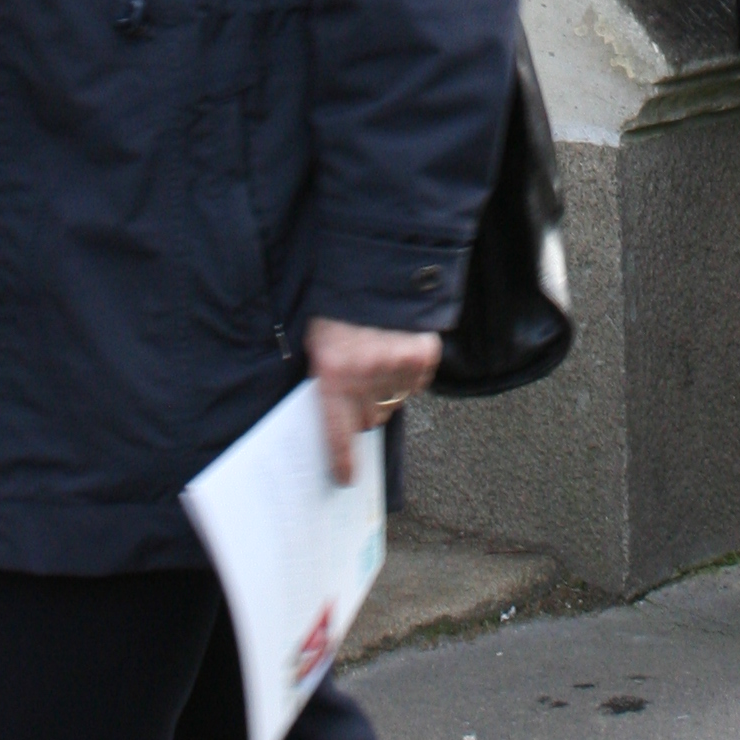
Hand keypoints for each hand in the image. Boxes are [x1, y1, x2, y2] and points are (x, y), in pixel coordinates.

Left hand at [305, 315, 441, 487]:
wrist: (373, 262)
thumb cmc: (337, 302)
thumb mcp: (317, 340)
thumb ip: (326, 376)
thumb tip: (337, 412)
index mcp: (332, 371)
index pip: (336, 432)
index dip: (341, 460)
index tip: (345, 477)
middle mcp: (366, 374)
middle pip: (368, 420)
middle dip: (362, 411)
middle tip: (357, 388)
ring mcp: (397, 365)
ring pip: (392, 403)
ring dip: (384, 392)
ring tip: (376, 362)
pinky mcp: (422, 355)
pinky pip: (415, 383)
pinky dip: (406, 374)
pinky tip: (396, 352)